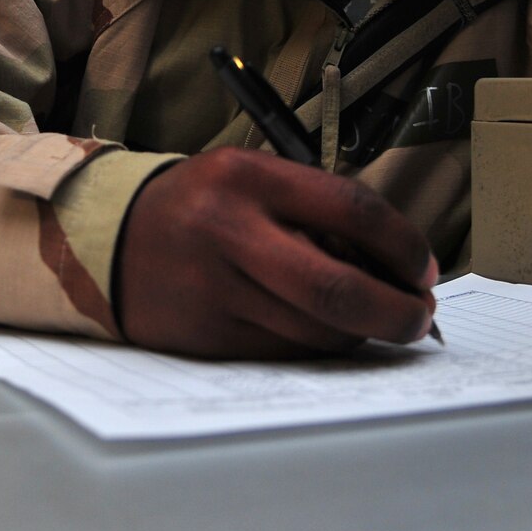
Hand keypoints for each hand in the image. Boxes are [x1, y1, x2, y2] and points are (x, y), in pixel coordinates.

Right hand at [117, 147, 438, 356]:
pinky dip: (317, 347)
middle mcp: (229, 231)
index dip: (403, 245)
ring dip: (361, 334)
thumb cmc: (202, 205)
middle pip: (336, 288)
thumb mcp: (252, 178)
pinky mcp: (205, 335)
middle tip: (419, 316)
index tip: (423, 269)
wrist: (108, 237)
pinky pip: (284, 352)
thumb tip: (395, 263)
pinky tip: (323, 332)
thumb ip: (316, 209)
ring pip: (315, 330)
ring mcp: (214, 288)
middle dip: (395, 311)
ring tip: (374, 321)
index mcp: (249, 177)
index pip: (351, 209)